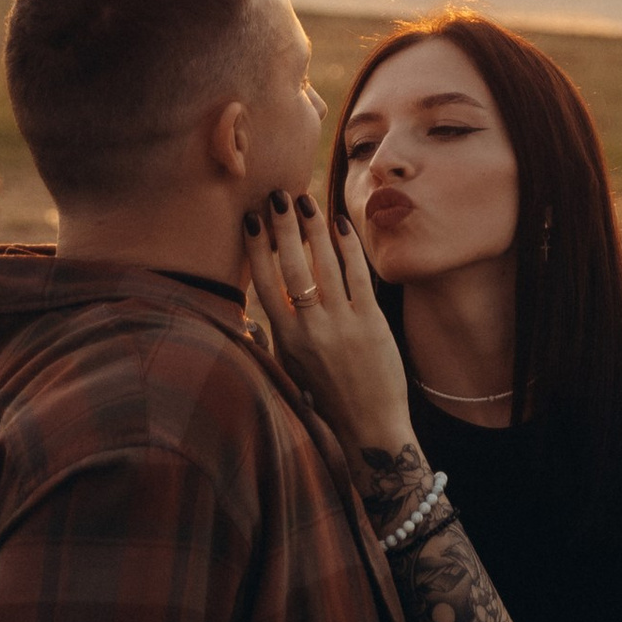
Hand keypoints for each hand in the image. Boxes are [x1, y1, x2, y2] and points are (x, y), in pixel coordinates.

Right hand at [244, 186, 410, 462]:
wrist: (368, 425)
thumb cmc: (326, 396)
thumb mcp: (290, 370)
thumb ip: (272, 339)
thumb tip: (253, 316)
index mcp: (285, 338)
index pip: (264, 282)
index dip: (256, 247)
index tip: (251, 219)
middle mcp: (309, 328)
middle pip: (292, 266)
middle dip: (283, 227)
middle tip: (278, 195)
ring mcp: (340, 324)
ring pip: (324, 265)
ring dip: (314, 228)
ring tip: (306, 201)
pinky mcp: (370, 322)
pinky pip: (357, 275)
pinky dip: (348, 246)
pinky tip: (341, 225)